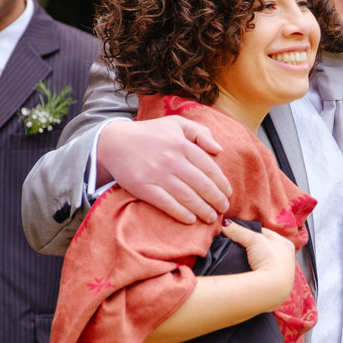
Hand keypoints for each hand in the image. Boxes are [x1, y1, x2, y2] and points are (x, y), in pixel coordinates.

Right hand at [98, 117, 231, 223]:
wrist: (114, 142)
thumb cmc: (149, 133)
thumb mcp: (176, 124)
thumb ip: (200, 132)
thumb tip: (219, 150)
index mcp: (182, 144)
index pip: (209, 168)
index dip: (221, 183)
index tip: (228, 193)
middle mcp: (172, 159)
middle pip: (201, 184)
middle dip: (216, 199)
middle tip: (223, 209)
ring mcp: (157, 174)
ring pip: (187, 196)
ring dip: (202, 209)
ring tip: (211, 217)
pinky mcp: (143, 187)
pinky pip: (166, 203)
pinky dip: (180, 213)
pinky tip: (190, 219)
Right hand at [221, 221, 295, 309]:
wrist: (273, 287)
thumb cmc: (270, 259)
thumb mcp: (254, 240)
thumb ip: (239, 231)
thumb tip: (225, 224)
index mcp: (286, 244)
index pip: (266, 233)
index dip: (252, 232)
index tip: (238, 232)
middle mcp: (286, 258)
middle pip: (264, 248)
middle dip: (252, 247)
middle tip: (238, 246)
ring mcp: (280, 272)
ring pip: (262, 261)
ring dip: (253, 260)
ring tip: (241, 259)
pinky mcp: (273, 284)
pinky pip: (260, 273)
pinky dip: (254, 271)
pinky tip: (246, 271)